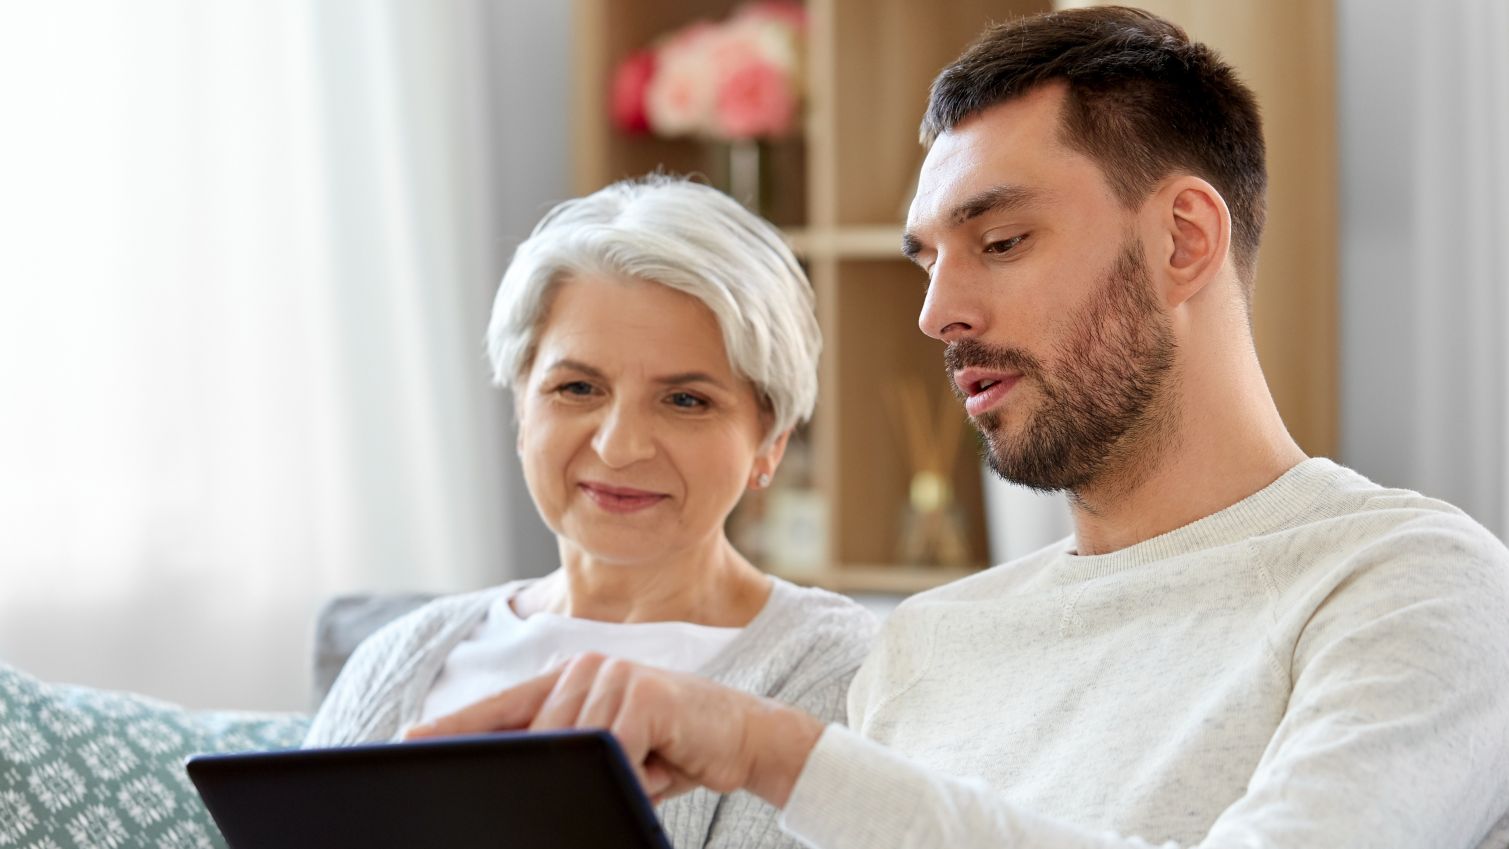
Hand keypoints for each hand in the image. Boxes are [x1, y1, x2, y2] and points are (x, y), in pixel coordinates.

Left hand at [403, 653, 825, 805]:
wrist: (745, 737)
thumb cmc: (673, 749)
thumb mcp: (611, 753)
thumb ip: (567, 753)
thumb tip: (518, 777)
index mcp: (572, 679)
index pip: (502, 706)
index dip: (455, 726)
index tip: (409, 740)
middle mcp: (588, 669)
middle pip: (538, 736)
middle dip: (552, 772)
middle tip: (610, 774)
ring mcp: (616, 676)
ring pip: (575, 747)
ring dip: (614, 775)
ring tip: (652, 768)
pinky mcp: (645, 694)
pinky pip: (616, 751)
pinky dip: (636, 774)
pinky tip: (660, 766)